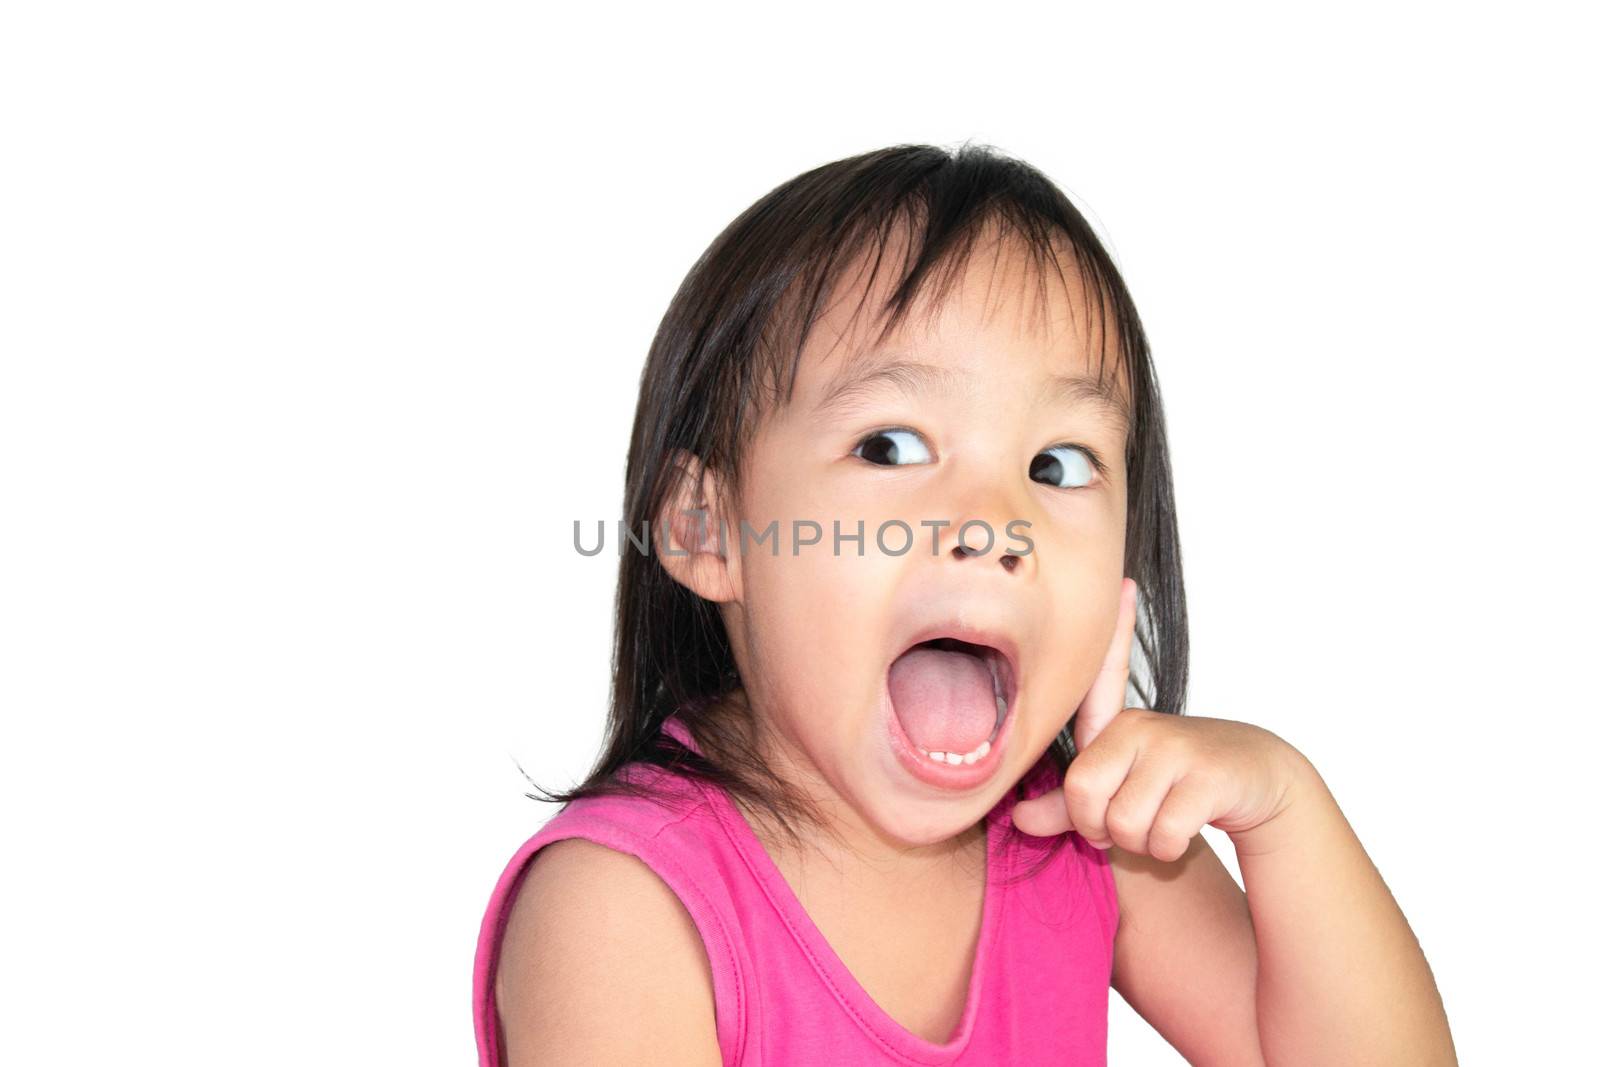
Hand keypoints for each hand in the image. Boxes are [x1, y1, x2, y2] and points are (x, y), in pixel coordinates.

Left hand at [1010, 577, 1307, 859]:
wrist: (1255, 786)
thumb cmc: (1173, 789)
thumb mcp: (1119, 793)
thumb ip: (1069, 807)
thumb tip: (1020, 819)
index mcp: (1117, 725)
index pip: (1104, 679)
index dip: (1116, 633)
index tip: (1125, 583)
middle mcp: (1142, 727)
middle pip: (1084, 797)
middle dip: (1102, 831)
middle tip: (1129, 826)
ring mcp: (1176, 748)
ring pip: (1124, 823)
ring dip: (1141, 844)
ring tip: (1161, 825)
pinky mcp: (1208, 776)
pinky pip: (1163, 835)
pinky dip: (1169, 850)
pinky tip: (1185, 831)